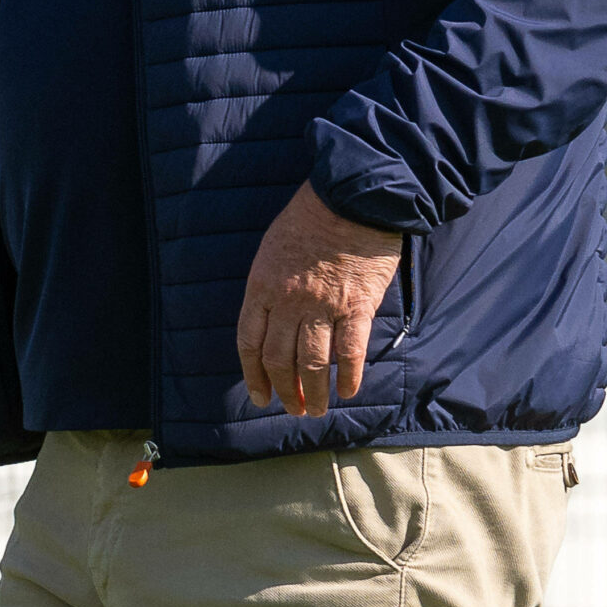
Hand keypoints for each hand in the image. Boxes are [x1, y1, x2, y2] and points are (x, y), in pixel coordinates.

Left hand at [235, 183, 403, 417]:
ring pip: (313, 364)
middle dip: (285, 391)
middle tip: (293, 409)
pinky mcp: (357, 306)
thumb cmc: (310, 216)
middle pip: (279, 359)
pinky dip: (350, 377)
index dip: (253, 375)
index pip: (249, 342)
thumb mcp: (273, 248)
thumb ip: (271, 286)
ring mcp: (322, 306)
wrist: (350, 196)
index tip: (259, 396)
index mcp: (262, 286)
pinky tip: (349, 391)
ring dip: (314, 393)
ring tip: (317, 410)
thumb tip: (275, 321)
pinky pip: (350, 353)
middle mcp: (288, 301)